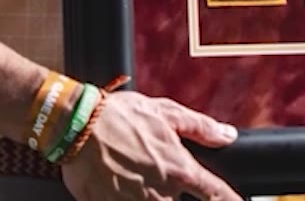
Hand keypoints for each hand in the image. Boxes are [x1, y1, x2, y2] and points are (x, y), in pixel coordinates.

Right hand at [61, 91, 240, 200]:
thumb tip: (228, 135)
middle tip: (155, 173)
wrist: (76, 126)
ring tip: (135, 176)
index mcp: (178, 167)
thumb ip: (200, 127)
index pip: (214, 193)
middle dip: (173, 193)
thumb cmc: (119, 115)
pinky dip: (128, 197)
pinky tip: (122, 185)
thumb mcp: (165, 112)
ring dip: (150, 195)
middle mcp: (161, 191)